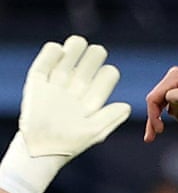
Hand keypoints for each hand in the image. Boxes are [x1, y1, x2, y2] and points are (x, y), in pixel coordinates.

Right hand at [21, 36, 130, 157]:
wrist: (41, 149)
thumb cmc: (71, 144)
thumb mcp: (95, 132)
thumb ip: (111, 118)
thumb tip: (127, 105)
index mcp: (92, 99)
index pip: (105, 78)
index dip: (108, 72)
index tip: (107, 71)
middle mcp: (76, 89)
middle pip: (88, 65)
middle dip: (93, 56)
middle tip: (96, 51)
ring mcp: (56, 85)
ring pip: (67, 60)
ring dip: (74, 48)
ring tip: (78, 43)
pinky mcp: (37, 83)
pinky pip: (44, 64)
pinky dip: (51, 54)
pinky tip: (58, 49)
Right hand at [143, 66, 177, 142]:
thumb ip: (176, 96)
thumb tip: (165, 99)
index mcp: (174, 78)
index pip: (154, 98)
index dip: (153, 115)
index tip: (158, 130)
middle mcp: (174, 81)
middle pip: (156, 103)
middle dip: (154, 121)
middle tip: (150, 138)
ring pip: (164, 109)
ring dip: (167, 122)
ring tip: (164, 134)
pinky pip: (177, 112)